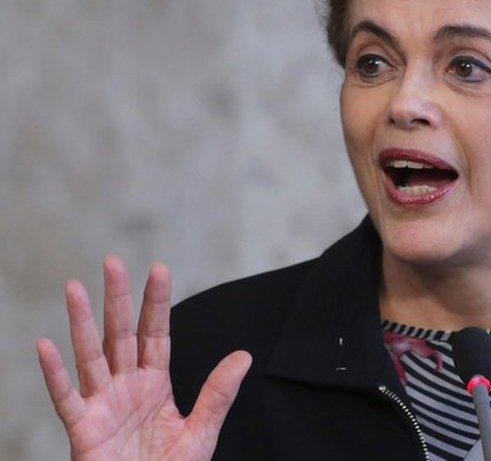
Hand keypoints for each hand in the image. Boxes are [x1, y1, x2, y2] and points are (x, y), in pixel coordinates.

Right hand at [36, 256, 251, 459]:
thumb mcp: (201, 430)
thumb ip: (218, 393)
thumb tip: (244, 356)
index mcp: (154, 383)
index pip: (155, 334)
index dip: (156, 303)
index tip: (159, 268)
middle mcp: (126, 387)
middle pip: (120, 335)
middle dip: (117, 299)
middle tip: (112, 262)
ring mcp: (102, 405)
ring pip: (90, 357)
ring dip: (81, 323)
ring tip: (74, 288)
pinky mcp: (84, 429)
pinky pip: (66, 398)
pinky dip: (54, 373)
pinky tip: (45, 345)